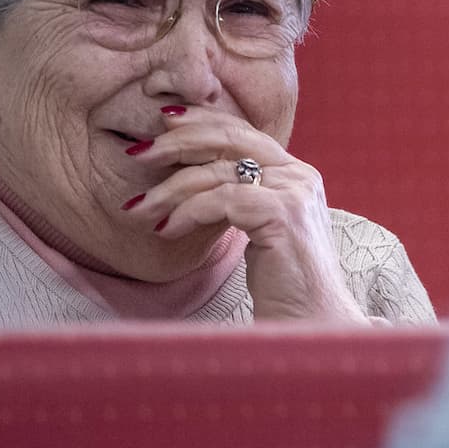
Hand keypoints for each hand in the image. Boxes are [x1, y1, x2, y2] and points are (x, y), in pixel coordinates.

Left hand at [121, 106, 362, 320]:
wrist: (311, 325)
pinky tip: (167, 229)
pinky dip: (187, 212)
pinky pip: (221, 200)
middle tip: (137, 154)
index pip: (244, 132)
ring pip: (218, 172)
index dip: (200, 123)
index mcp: (297, 174)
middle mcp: (300, 175)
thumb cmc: (283, 287)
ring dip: (169, 189)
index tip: (161, 126)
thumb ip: (242, 199)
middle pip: (231, 138)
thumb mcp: (262, 231)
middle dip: (178, 141)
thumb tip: (194, 178)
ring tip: (139, 208)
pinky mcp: (282, 215)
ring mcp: (294, 193)